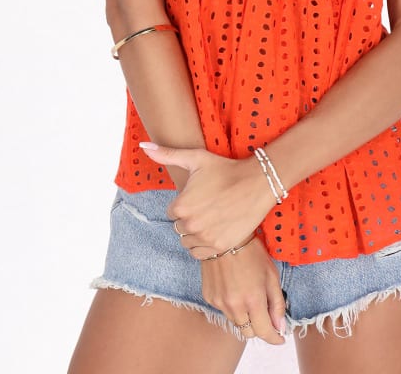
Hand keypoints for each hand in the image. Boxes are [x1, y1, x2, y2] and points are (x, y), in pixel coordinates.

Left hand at [140, 143, 275, 257]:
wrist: (257, 182)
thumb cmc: (225, 169)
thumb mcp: (195, 158)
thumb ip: (167, 154)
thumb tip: (144, 146)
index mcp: (181, 206)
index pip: (172, 212)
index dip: (185, 203)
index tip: (199, 195)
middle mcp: (191, 225)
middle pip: (179, 227)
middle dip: (189, 218)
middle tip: (207, 205)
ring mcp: (206, 238)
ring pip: (188, 242)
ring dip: (195, 233)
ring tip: (211, 217)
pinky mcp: (220, 247)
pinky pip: (200, 254)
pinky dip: (204, 245)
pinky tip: (215, 229)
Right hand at [200, 236, 285, 345]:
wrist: (223, 236)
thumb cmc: (251, 252)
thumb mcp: (271, 275)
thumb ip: (277, 303)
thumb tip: (280, 327)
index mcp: (253, 300)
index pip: (264, 332)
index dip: (275, 337)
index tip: (280, 337)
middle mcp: (234, 306)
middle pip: (249, 332)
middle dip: (259, 326)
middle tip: (265, 312)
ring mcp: (219, 303)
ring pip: (236, 322)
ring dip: (245, 316)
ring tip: (248, 293)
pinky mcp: (209, 297)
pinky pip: (224, 310)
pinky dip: (232, 305)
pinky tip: (234, 287)